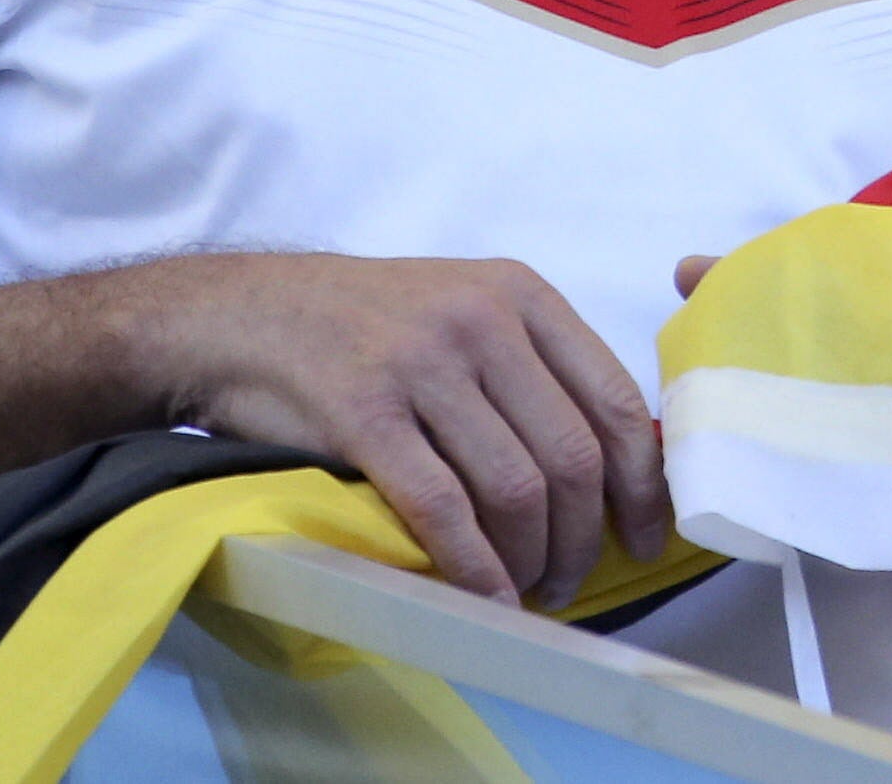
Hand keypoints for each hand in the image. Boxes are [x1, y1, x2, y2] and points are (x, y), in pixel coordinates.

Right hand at [118, 253, 668, 607]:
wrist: (241, 314)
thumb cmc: (365, 325)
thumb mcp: (465, 309)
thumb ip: (533, 367)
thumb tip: (612, 464)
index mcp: (522, 294)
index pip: (615, 398)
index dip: (642, 482)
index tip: (649, 537)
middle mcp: (483, 321)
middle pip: (572, 455)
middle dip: (585, 538)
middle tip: (572, 580)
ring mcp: (422, 365)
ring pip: (516, 488)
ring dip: (531, 561)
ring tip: (527, 592)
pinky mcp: (364, 413)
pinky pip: (442, 508)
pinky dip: (474, 567)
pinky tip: (483, 597)